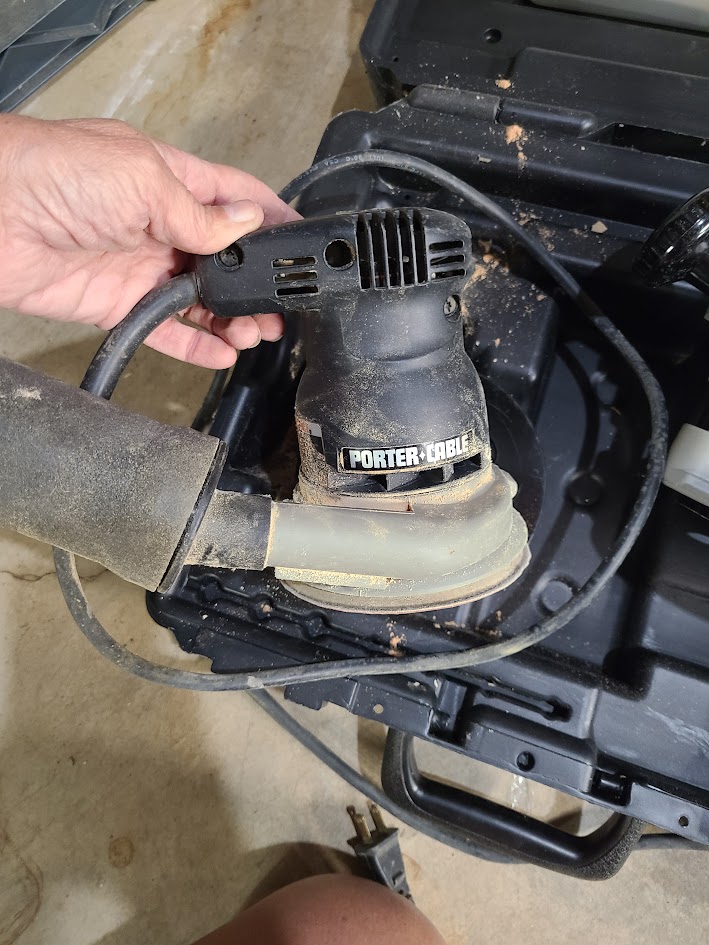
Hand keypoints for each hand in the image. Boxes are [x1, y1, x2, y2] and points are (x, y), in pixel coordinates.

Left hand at [0, 116, 298, 366]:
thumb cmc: (50, 171)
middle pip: (224, 258)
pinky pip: (165, 329)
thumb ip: (198, 212)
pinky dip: (195, 344)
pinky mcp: (116, 304)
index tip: (301, 241)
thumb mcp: (142, 178)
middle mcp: (158, 223)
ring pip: (201, 299)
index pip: (233, 197)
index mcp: (168, 178)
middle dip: (257, 282)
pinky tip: (222, 353)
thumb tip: (245, 225)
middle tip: (281, 307)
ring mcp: (139, 266)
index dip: (268, 217)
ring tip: (256, 334)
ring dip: (232, 318)